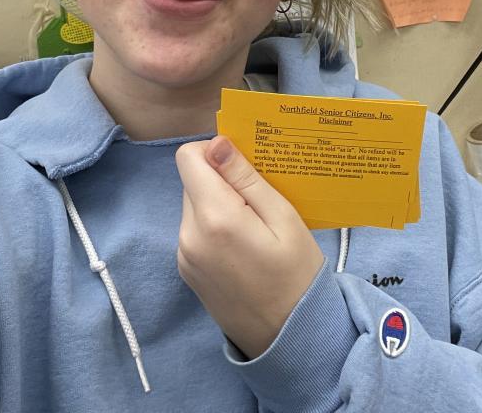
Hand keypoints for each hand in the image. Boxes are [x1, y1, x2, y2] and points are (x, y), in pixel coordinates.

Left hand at [176, 136, 325, 358]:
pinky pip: (194, 231)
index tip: (245, 168)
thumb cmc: (297, 275)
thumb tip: (216, 143)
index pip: (189, 158)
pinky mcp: (187, 271)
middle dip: (221, 182)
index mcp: (213, 218)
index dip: (215, 153)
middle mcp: (188, 235)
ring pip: (193, 205)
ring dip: (218, 205)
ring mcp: (184, 256)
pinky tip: (243, 247)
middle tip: (259, 202)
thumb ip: (246, 178)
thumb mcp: (283, 217)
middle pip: (192, 181)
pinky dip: (214, 228)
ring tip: (254, 228)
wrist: (289, 338)